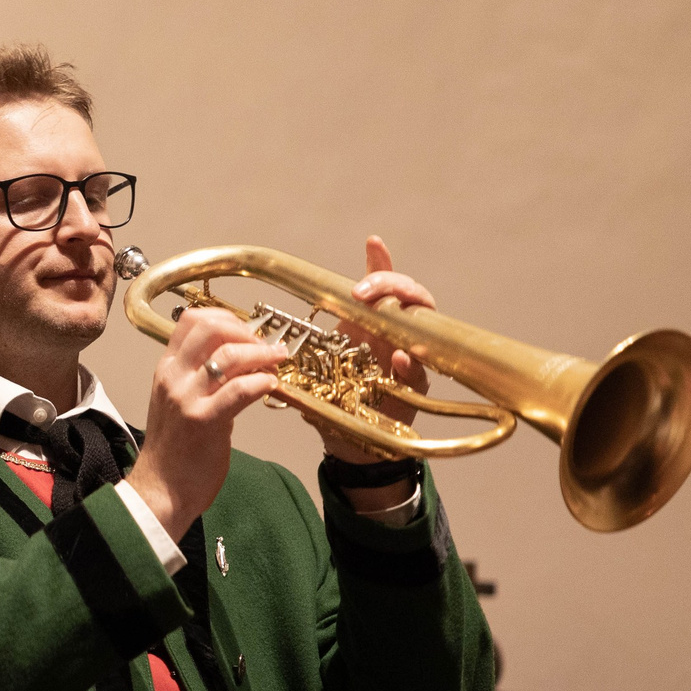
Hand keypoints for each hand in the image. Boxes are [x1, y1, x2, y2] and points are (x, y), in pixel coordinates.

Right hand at [121, 305, 282, 540]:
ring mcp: (186, 398)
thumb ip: (204, 379)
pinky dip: (262, 382)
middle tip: (266, 348)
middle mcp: (173, 377)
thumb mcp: (181, 402)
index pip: (192, 320)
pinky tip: (271, 386)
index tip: (247, 334)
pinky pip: (240, 389)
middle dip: (247, 332)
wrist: (160, 490)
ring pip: (229, 355)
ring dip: (261, 354)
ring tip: (276, 363)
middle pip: (212, 328)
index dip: (227, 319)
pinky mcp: (203, 421)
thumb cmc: (174, 450)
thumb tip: (242, 362)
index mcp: (167, 369)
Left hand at [321, 235, 430, 509]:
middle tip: (363, 291)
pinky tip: (397, 355)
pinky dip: (409, 360)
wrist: (351, 448)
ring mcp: (408, 358)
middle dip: (390, 284)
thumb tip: (266, 341)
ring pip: (424, 320)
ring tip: (380, 307)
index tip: (373, 242)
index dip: (381, 263)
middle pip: (408, 295)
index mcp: (367, 328)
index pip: (381, 288)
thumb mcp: (312, 375)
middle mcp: (392, 336)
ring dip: (405, 308)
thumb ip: (298, 356)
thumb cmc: (335, 407)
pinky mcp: (416, 386)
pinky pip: (420, 369)